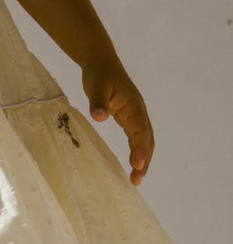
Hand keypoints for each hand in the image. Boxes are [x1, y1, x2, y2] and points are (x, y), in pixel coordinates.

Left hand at [82, 59, 153, 185]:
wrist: (101, 62)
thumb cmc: (98, 74)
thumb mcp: (96, 87)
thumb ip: (98, 102)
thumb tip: (99, 117)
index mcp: (133, 106)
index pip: (140, 131)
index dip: (140, 149)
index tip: (137, 165)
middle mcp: (138, 112)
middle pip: (147, 140)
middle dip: (144, 161)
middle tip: (136, 180)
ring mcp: (135, 115)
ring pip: (144, 140)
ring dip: (143, 159)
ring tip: (136, 178)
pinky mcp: (128, 117)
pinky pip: (136, 137)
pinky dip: (137, 150)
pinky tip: (133, 163)